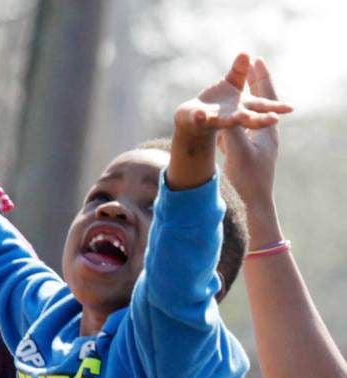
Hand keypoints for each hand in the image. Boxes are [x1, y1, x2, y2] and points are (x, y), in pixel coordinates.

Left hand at [174, 53, 290, 138]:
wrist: (192, 118)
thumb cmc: (216, 104)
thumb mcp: (230, 86)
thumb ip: (238, 72)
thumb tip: (246, 53)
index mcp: (243, 108)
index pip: (261, 107)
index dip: (275, 108)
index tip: (291, 108)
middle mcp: (232, 117)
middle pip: (249, 118)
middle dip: (260, 119)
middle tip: (275, 119)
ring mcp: (217, 120)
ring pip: (227, 122)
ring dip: (235, 119)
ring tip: (241, 116)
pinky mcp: (200, 122)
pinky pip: (200, 120)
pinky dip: (200, 118)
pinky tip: (200, 115)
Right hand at [220, 58, 281, 211]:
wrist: (255, 202)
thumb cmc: (249, 178)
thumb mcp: (237, 151)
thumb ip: (230, 130)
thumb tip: (224, 113)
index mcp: (266, 130)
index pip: (266, 96)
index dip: (260, 78)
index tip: (256, 60)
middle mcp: (265, 134)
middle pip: (261, 102)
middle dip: (256, 84)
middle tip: (251, 65)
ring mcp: (258, 145)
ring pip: (251, 115)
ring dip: (245, 100)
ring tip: (238, 87)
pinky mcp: (250, 155)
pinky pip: (242, 130)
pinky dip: (236, 119)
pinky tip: (228, 120)